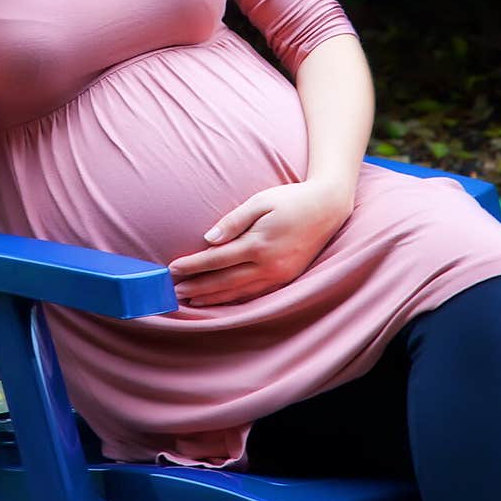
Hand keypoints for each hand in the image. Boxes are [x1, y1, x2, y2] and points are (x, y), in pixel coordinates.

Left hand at [168, 180, 351, 306]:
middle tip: (175, 292)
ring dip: (214, 298)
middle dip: (198, 287)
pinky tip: (223, 300)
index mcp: (259, 244)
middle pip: (225, 281)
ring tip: (192, 301)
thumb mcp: (261, 201)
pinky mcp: (286, 278)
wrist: (327, 208)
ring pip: (240, 292)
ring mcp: (279, 275)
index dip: (193, 265)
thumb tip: (209, 239)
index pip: (217, 259)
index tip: (173, 269)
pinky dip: (236, 299)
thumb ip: (234, 221)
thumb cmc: (291, 199)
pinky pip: (256, 294)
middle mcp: (268, 265)